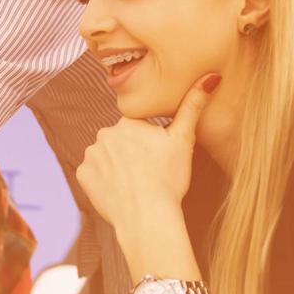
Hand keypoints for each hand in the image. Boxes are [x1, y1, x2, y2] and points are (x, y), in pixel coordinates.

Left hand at [76, 73, 217, 234]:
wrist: (147, 216)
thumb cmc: (169, 179)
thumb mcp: (184, 140)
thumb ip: (193, 106)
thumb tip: (211, 76)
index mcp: (128, 121)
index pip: (139, 128)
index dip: (150, 145)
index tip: (158, 159)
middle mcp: (104, 133)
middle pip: (121, 142)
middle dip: (132, 153)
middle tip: (148, 173)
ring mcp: (90, 154)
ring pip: (107, 157)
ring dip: (117, 166)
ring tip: (135, 183)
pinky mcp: (82, 175)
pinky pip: (94, 174)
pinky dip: (104, 181)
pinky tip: (119, 190)